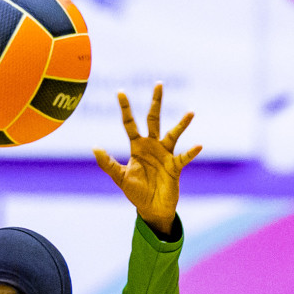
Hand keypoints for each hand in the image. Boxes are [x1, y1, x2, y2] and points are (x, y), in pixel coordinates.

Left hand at [93, 84, 201, 235]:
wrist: (151, 209)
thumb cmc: (135, 192)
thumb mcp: (119, 177)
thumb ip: (107, 163)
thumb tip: (94, 147)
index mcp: (137, 146)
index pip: (130, 123)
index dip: (125, 108)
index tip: (120, 92)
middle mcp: (152, 145)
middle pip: (154, 119)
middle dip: (156, 102)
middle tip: (158, 84)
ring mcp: (165, 154)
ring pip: (173, 134)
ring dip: (182, 124)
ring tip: (190, 113)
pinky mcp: (175, 166)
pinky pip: (184, 157)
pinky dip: (191, 152)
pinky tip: (198, 146)